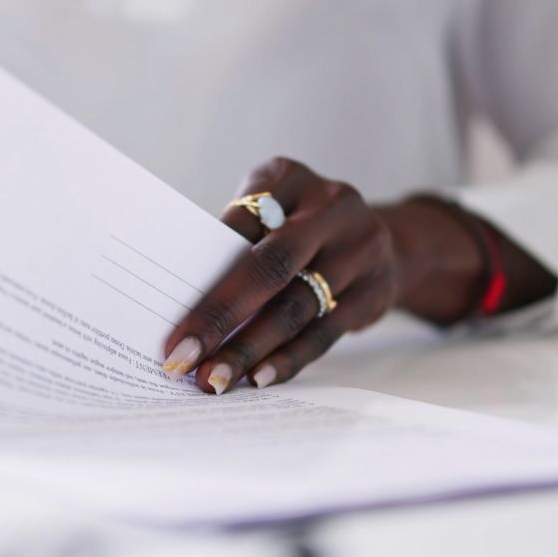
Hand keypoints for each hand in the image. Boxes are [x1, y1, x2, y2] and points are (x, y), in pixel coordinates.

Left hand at [162, 159, 404, 393]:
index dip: (204, 266)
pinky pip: (323, 334)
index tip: (169, 310)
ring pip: (295, 308)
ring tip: (215, 378)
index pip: (240, 221)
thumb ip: (237, 243)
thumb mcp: (271, 212)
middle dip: (219, 315)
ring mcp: (359, 250)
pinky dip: (287, 359)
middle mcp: (330, 207)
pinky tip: (258, 378)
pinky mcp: (374, 292)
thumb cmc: (300, 228)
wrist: (388, 239)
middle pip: (270, 266)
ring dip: (249, 349)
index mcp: (289, 177)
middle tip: (182, 356)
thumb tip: (185, 306)